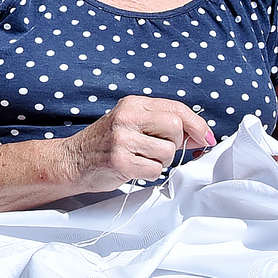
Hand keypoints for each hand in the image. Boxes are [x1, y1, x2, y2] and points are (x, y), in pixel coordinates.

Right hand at [57, 96, 214, 194]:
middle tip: (158, 149)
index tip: (206, 137)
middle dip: (175, 143)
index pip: (176, 108)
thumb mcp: (131, 124)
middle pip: (176, 127)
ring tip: (140, 159)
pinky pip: (155, 170)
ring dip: (160, 161)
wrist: (71, 161)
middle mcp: (127, 117)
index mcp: (132, 104)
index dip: (197, 124)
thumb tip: (199, 135)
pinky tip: (133, 168)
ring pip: (168, 151)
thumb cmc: (105, 144)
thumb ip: (162, 125)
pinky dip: (149, 173)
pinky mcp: (120, 162)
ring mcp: (122, 139)